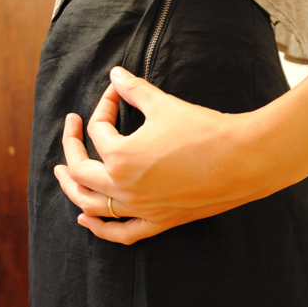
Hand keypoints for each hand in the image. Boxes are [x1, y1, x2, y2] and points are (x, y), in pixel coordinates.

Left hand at [54, 67, 263, 243]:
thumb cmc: (205, 131)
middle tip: (72, 129)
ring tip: (64, 175)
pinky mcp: (160, 221)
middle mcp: (123, 187)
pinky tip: (87, 221)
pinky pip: (122, 232)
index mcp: (120, 156)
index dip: (105, 105)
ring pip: (92, 205)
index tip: (118, 91)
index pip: (99, 130)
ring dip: (72, 189)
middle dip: (72, 145)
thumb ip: (134, 89)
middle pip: (82, 170)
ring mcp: (140, 208)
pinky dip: (100, 229)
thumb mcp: (164, 105)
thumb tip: (116, 74)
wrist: (243, 160)